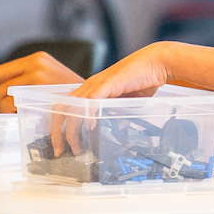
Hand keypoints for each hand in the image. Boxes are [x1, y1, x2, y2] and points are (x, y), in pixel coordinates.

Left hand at [0, 51, 82, 112]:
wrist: (91, 101)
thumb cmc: (68, 95)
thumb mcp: (49, 78)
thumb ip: (27, 80)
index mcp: (37, 59)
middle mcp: (36, 63)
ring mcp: (38, 75)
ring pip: (2, 95)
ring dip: (2, 108)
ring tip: (12, 114)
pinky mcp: (40, 90)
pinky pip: (12, 103)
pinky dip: (11, 112)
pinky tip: (22, 115)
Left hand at [47, 45, 170, 155]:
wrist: (156, 63)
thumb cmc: (143, 78)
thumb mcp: (126, 101)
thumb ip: (118, 112)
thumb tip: (118, 128)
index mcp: (91, 89)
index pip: (65, 108)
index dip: (59, 127)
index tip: (61, 145)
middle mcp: (90, 86)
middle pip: (61, 109)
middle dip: (57, 133)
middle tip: (59, 151)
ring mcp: (97, 84)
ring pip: (73, 107)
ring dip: (71, 131)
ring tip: (76, 147)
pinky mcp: (108, 83)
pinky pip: (91, 100)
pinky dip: (88, 115)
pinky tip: (91, 128)